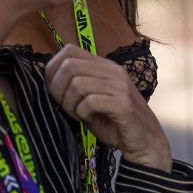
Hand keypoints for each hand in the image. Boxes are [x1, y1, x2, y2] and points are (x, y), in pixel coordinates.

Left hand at [45, 44, 171, 171]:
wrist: (145, 142)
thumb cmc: (115, 122)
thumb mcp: (92, 100)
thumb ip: (75, 87)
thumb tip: (47, 79)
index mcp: (105, 66)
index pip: (70, 50)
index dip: (53, 69)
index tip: (55, 90)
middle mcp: (113, 71)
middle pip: (69, 66)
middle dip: (58, 89)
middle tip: (66, 106)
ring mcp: (120, 86)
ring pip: (77, 83)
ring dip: (70, 103)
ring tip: (78, 114)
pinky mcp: (123, 104)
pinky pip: (90, 101)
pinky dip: (82, 113)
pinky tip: (89, 119)